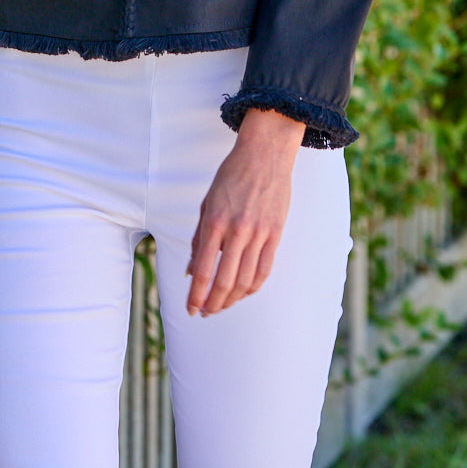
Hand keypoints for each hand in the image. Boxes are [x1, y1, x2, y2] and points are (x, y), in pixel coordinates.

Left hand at [185, 109, 303, 316]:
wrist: (264, 154)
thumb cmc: (231, 176)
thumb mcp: (207, 203)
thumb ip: (200, 238)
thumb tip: (192, 270)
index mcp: (215, 221)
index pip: (204, 269)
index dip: (197, 295)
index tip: (191, 309)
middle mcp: (237, 231)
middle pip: (225, 281)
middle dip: (212, 303)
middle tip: (204, 313)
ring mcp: (259, 233)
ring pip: (245, 280)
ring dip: (232, 299)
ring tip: (221, 306)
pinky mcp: (276, 234)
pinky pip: (264, 270)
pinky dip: (252, 286)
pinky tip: (242, 293)